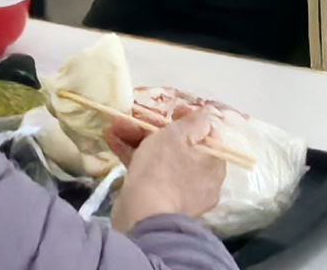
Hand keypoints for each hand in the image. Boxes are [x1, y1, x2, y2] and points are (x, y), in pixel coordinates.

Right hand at [110, 103, 233, 235]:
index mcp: (213, 164)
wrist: (144, 213)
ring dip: (137, 139)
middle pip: (178, 145)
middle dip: (150, 128)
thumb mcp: (178, 135)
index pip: (205, 135)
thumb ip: (195, 121)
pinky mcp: (160, 199)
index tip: (169, 112)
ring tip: (114, 127)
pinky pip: (151, 172)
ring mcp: (180, 191)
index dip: (186, 119)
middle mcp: (202, 179)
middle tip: (131, 117)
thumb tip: (205, 116)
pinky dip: (134, 157)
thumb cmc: (163, 168)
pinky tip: (113, 142)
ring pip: (160, 157)